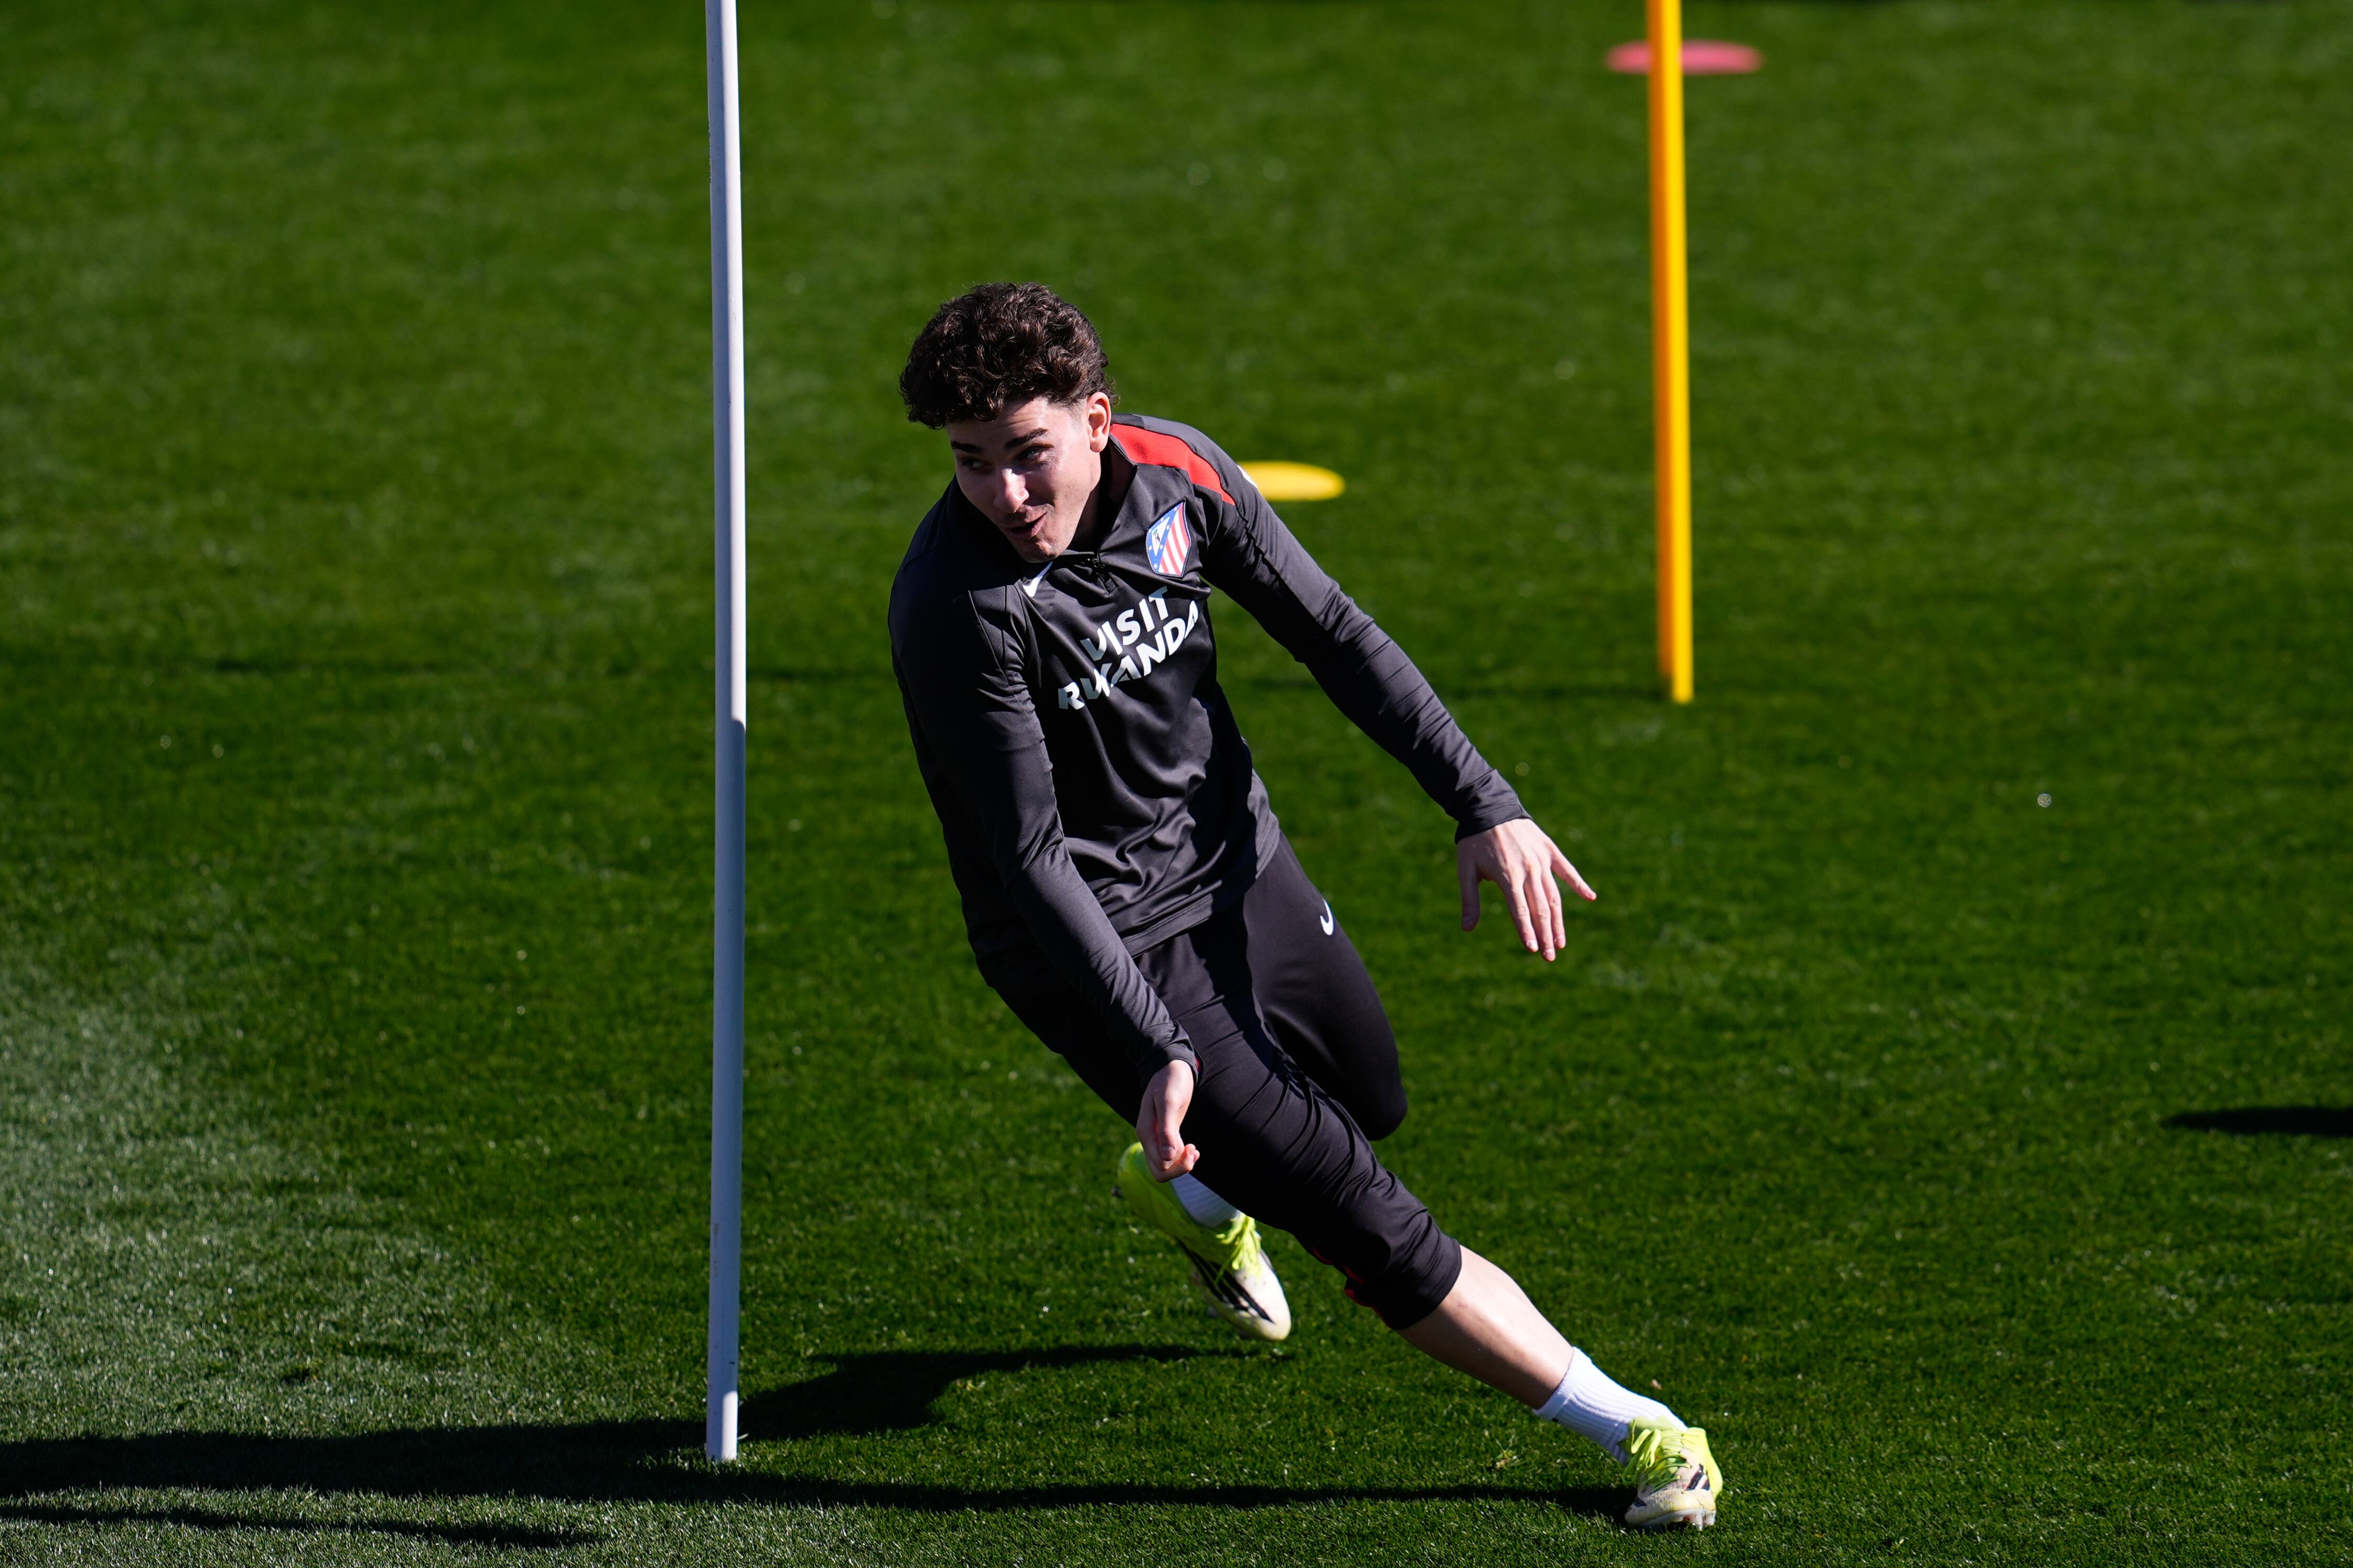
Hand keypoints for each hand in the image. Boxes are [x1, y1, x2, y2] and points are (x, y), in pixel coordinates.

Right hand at [1137, 1059, 1199, 1179]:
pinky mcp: (1165, 1133)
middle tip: (1193, 1151)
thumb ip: (1167, 1130)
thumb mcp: (1169, 1103)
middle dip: (1179, 1168)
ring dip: (1182, 1163)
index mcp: (1146, 1133)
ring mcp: (1156, 1137)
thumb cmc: (1169, 1080)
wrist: (1170, 1066)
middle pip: (1160, 1171)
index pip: (1159, 1167)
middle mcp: (1149, 1138)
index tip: (1190, 1146)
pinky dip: (1182, 1156)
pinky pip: (1170, 1155)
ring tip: (1194, 1149)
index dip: (1177, 1165)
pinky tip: (1192, 1148)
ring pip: (1166, 1165)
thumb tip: (1166, 1158)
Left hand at [1457, 818, 1595, 961]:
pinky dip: (1579, 884)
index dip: (1526, 931)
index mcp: (1508, 876)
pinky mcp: (1549, 850)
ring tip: (1561, 942)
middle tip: (1550, 957)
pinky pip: (1567, 870)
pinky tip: (1590, 898)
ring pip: (1554, 896)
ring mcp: (1541, 860)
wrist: (1489, 807)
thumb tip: (1466, 929)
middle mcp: (1529, 871)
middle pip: (1540, 909)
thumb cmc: (1474, 842)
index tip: (1533, 950)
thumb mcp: (1466, 870)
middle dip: (1545, 935)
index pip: (1520, 911)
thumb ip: (1470, 900)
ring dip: (1558, 921)